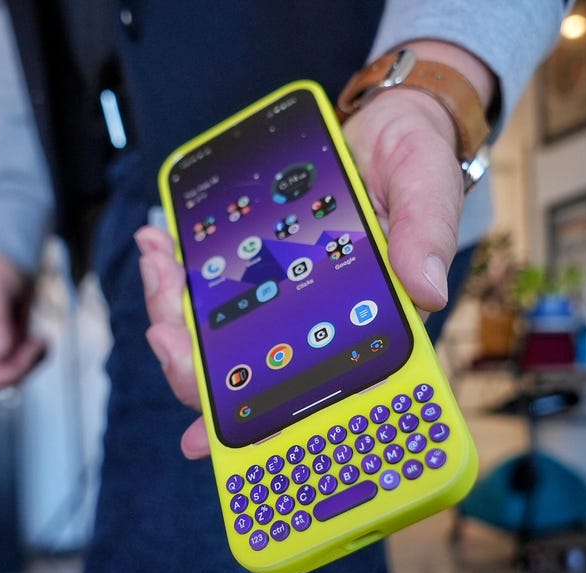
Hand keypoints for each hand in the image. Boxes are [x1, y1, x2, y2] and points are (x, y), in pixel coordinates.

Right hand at [0, 254, 45, 387]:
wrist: (10, 264)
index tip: (17, 363)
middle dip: (19, 368)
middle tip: (35, 344)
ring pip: (13, 375)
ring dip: (32, 363)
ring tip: (41, 340)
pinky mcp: (12, 348)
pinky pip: (26, 365)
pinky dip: (38, 357)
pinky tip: (43, 340)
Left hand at [141, 42, 491, 458]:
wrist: (388, 124)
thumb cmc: (415, 164)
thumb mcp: (428, 186)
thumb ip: (425, 233)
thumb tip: (426, 290)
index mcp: (365, 323)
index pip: (312, 389)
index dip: (257, 425)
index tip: (206, 435)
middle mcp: (319, 321)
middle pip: (247, 372)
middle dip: (193, 364)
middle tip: (164, 332)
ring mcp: (283, 294)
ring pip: (218, 331)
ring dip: (175, 310)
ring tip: (157, 266)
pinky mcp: (259, 261)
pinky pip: (211, 282)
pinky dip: (177, 269)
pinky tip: (159, 245)